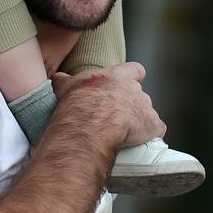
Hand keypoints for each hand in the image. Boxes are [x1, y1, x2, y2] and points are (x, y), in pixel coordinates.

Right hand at [51, 63, 166, 151]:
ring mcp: (146, 107)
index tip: (126, 84)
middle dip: (131, 105)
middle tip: (115, 116)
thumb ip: (64, 79)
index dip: (133, 78)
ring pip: (147, 113)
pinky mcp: (153, 125)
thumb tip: (57, 77)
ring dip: (138, 122)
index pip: (135, 70)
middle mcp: (135, 88)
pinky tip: (137, 142)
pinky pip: (156, 130)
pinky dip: (149, 135)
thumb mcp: (66, 86)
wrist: (89, 123)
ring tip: (123, 133)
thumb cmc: (78, 103)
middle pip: (139, 95)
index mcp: (117, 75)